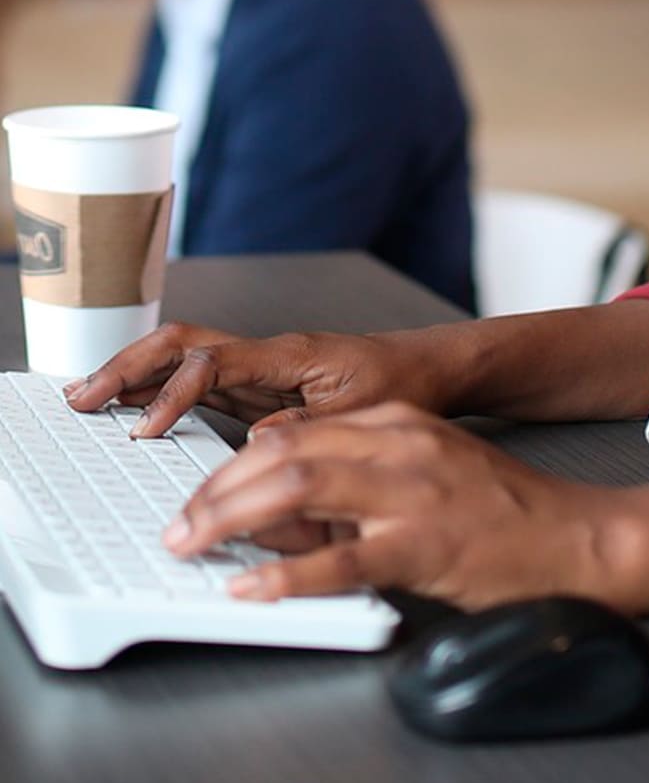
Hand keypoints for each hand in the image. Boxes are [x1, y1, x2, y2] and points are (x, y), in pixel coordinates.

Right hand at [62, 324, 418, 434]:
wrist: (430, 370)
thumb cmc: (403, 389)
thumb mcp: (360, 416)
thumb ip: (306, 426)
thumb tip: (251, 440)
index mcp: (290, 354)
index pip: (213, 361)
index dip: (174, 393)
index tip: (145, 430)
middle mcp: (268, 352)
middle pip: (184, 342)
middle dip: (129, 365)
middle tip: (84, 393)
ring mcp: (260, 366)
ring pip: (185, 354)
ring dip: (135, 372)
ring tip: (89, 394)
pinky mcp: (260, 384)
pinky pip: (199, 378)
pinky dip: (159, 387)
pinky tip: (133, 405)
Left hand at [161, 403, 636, 608]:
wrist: (574, 537)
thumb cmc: (499, 511)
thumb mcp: (425, 468)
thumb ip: (360, 476)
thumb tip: (281, 508)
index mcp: (396, 423)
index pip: (293, 431)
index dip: (234, 462)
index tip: (200, 491)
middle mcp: (399, 445)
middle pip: (283, 453)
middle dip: (217, 488)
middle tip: (180, 524)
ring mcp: (412, 494)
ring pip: (299, 490)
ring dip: (232, 517)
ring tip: (193, 544)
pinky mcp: (425, 546)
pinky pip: (342, 560)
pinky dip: (287, 574)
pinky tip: (254, 587)